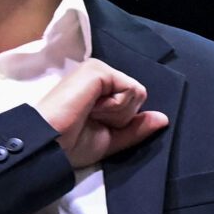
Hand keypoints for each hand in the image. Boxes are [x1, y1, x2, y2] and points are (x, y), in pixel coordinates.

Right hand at [36, 58, 168, 168]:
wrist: (50, 144)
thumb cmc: (71, 143)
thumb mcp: (111, 139)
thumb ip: (135, 128)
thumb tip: (163, 118)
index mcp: (100, 88)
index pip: (133, 101)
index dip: (122, 121)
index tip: (95, 125)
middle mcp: (100, 74)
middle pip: (138, 96)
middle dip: (121, 117)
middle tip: (92, 120)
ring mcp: (98, 69)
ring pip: (136, 93)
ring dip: (117, 113)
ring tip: (89, 113)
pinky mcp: (98, 69)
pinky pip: (130, 90)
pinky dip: (115, 107)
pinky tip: (92, 108)